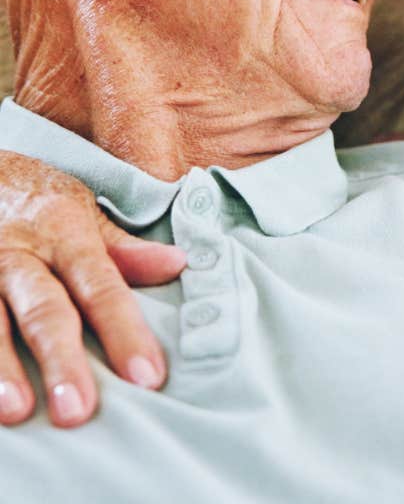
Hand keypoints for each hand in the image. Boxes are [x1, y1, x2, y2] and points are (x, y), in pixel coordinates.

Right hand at [0, 150, 185, 426]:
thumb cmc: (38, 200)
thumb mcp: (83, 211)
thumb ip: (123, 248)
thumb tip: (178, 264)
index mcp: (65, 235)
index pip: (101, 286)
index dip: (124, 331)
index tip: (147, 377)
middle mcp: (21, 256)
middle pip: (45, 311)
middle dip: (62, 360)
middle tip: (78, 411)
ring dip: (2, 369)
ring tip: (17, 411)